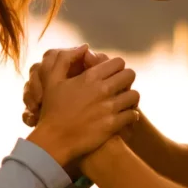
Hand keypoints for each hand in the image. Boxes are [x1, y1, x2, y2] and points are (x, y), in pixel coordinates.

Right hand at [26, 45, 140, 167]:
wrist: (54, 140)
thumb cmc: (52, 110)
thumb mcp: (52, 80)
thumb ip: (65, 59)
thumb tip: (85, 47)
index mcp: (90, 77)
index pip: (118, 62)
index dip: (117, 67)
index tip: (112, 75)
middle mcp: (102, 90)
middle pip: (130, 75)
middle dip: (126, 80)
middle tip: (120, 87)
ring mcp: (109, 108)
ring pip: (134, 95)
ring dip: (130, 98)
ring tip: (124, 102)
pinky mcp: (112, 125)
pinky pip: (133, 115)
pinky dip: (131, 115)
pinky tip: (125, 117)